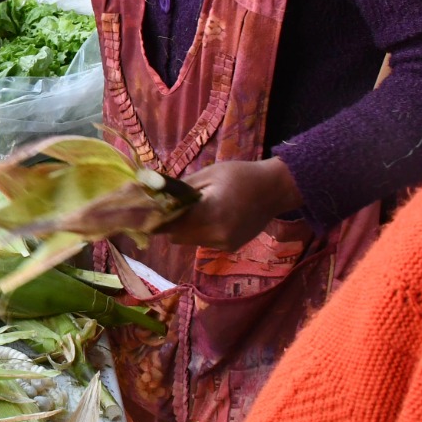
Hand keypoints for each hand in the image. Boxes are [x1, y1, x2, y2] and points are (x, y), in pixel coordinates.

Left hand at [156, 158, 301, 250]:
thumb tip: (150, 191)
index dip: (155, 219)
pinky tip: (213, 215)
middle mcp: (216, 235)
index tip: (145, 212)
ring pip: (189, 241)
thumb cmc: (240, 175)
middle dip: (170, 223)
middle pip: (176, 236)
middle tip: (172, 205)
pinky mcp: (230, 247)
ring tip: (198, 208)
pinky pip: (204, 242)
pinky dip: (201, 231)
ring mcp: (224, 244)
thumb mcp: (207, 174)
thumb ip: (178, 188)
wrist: (276, 189)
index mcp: (209, 214)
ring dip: (186, 228)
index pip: (169, 225)